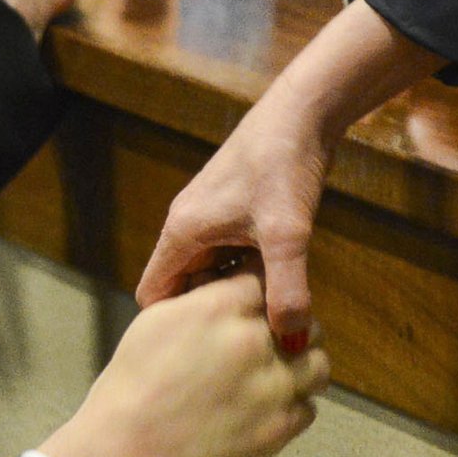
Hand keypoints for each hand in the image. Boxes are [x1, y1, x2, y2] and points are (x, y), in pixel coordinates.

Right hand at [36, 274, 329, 456]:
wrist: (128, 454)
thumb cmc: (133, 387)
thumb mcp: (157, 322)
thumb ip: (202, 299)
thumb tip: (226, 290)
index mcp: (221, 308)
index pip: (266, 280)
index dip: (264, 292)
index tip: (260, 303)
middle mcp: (255, 341)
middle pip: (304, 321)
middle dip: (291, 329)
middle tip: (272, 341)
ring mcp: (274, 387)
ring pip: (318, 364)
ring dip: (302, 366)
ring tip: (279, 375)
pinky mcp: (280, 428)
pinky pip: (308, 408)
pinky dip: (293, 406)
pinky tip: (266, 408)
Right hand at [136, 84, 335, 347]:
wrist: (304, 112)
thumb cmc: (284, 165)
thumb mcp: (287, 235)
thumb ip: (287, 290)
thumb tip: (290, 343)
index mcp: (182, 232)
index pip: (153, 294)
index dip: (174, 324)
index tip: (206, 344)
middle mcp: (187, 225)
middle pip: (183, 286)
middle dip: (210, 313)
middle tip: (248, 335)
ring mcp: (211, 217)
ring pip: (210, 272)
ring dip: (233, 293)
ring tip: (267, 313)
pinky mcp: (234, 210)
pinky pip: (230, 255)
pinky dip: (248, 273)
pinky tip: (280, 281)